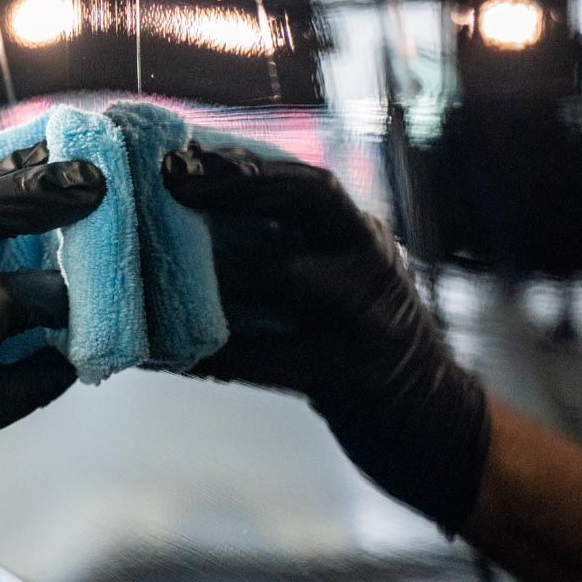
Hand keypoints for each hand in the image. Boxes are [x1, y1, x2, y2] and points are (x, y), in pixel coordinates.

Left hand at [163, 144, 489, 532]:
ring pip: (283, 273)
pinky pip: (262, 357)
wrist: (433, 427)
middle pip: (311, 196)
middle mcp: (371, 264)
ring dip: (210, 270)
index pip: (310, 179)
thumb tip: (188, 221)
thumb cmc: (363, 347)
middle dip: (237, 182)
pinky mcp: (347, 378)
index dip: (245, 162)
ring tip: (148, 267)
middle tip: (167, 182)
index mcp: (363, 237)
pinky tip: (156, 351)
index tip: (181, 153)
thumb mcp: (346, 284)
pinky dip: (205, 351)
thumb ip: (294, 252)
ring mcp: (365, 319)